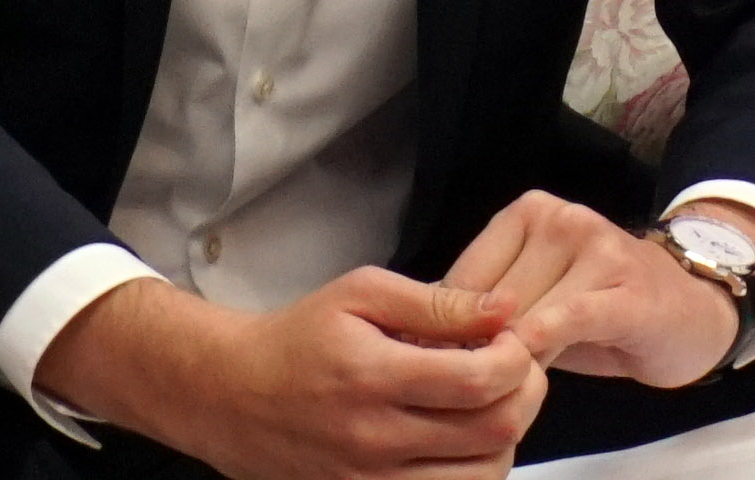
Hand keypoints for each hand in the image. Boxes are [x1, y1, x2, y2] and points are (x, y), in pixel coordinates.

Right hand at [38, 268, 547, 479]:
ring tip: (487, 402)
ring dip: (503, 437)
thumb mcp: (361, 293)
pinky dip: (470, 470)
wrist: (231, 395)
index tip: (511, 339)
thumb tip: (503, 308)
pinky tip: (461, 437)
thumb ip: (437, 302)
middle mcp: (374, 439)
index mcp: (373, 377)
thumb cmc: (296, 340)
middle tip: (512, 369)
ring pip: (481, 476)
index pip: (482, 381)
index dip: (518, 358)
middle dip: (523, 395)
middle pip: (494, 433)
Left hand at [443, 189, 754, 386]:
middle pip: (489, 301)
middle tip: (475, 388)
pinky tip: (532, 368)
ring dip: (510, 360)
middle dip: (478, 350)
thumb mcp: (538, 301)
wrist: (693, 310)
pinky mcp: (627, 287)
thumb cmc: (604, 309)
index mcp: (529, 213)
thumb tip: (419, 345)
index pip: (460, 279)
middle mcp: (561, 218)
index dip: (444, 334)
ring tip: (511, 387)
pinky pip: (569, 318)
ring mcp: (598, 246)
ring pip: (523, 314)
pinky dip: (543, 343)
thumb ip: (488, 312)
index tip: (437, 371)